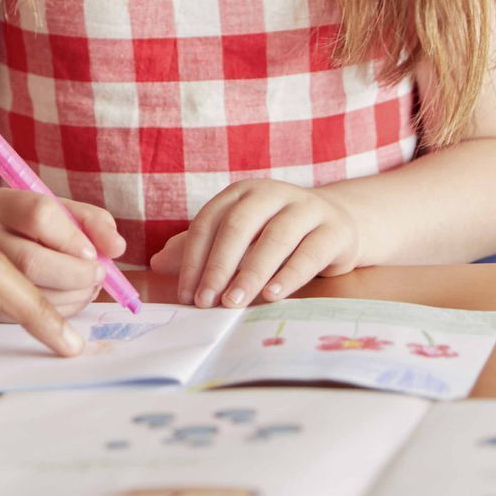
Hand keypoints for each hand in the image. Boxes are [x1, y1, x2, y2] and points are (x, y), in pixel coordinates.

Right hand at [0, 188, 125, 314]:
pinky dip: (60, 312)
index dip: (73, 237)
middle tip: (98, 275)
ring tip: (88, 287)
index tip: (93, 252)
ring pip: (29, 294)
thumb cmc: (20, 220)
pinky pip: (25, 317)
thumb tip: (117, 248)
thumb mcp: (52, 207)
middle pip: (31, 262)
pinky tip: (70, 299)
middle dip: (76, 275)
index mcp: (2, 205)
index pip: (39, 215)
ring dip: (74, 296)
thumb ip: (90, 221)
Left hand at [148, 180, 359, 307]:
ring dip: (251, 273)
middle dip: (218, 266)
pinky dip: (289, 275)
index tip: (186, 294)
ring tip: (234, 302)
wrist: (337, 225)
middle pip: (239, 226)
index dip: (193, 258)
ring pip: (275, 238)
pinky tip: (272, 295)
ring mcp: (306, 207)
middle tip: (206, 301)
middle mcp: (272, 193)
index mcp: (241, 192)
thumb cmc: (276, 234)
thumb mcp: (239, 238)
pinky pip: (309, 252)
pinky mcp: (334, 229)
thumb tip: (158, 263)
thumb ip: (201, 248)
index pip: (209, 222)